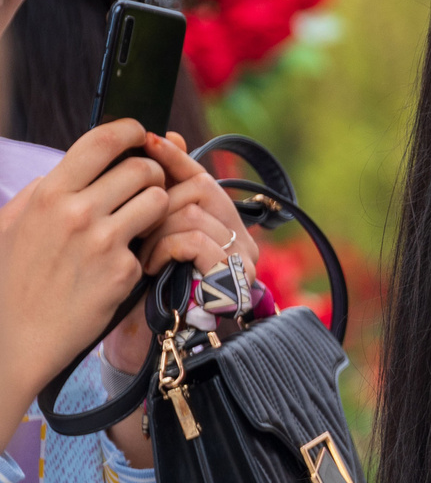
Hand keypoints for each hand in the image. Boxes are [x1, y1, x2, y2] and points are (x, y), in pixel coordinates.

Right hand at [0, 120, 171, 417]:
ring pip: (158, 200)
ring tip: (138, 219)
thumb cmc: (10, 281)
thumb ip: (39, 192)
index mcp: (48, 195)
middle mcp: (78, 213)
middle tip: (143, 186)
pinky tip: (122, 260)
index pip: (103, 141)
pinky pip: (152, 243)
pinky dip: (144, 248)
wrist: (16, 339)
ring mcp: (105, 243)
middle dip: (150, 173)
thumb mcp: (9, 227)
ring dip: (156, 205)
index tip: (141, 134)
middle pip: (142, 169)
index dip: (131, 130)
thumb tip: (68, 165)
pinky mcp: (125, 271)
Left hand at [136, 132, 256, 279]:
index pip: (205, 178)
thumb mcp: (160, 241)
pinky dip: (164, 249)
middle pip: (201, 188)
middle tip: (137, 227)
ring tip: (142, 255)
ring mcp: (243, 258)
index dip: (177, 158)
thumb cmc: (162, 292)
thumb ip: (164, 200)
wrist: (174, 345)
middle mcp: (243, 240)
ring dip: (157, 231)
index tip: (150, 140)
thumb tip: (170, 137)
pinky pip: (193, 238)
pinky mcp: (234, 273)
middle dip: (161, 203)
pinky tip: (153, 267)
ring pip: (192, 213)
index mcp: (229, 230)